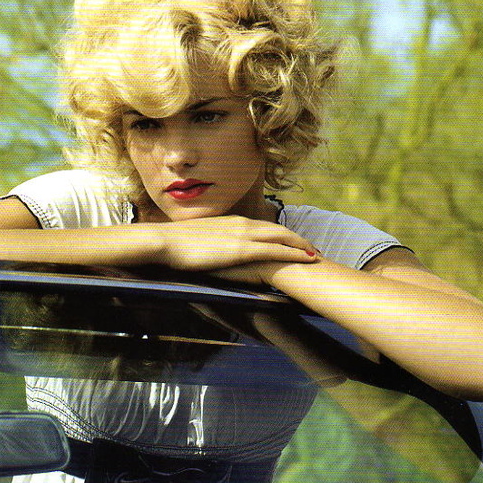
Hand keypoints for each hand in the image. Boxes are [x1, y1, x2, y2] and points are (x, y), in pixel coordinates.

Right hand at [155, 216, 319, 271]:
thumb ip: (210, 246)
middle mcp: (242, 224)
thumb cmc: (173, 245)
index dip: (281, 236)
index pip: (264, 227)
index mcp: (231, 223)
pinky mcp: (242, 249)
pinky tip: (308, 259)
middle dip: (299, 240)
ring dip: (303, 246)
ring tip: (318, 255)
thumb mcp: (197, 242)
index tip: (293, 244)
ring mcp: (243, 235)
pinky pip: (276, 250)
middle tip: (315, 250)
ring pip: (283, 237)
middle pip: (279, 230)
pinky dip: (295, 253)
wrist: (163, 241)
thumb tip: (210, 255)